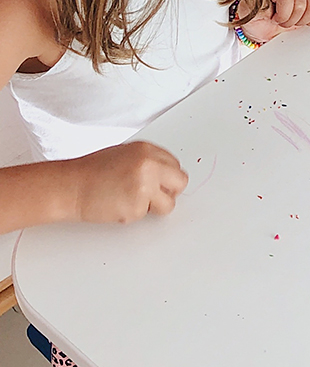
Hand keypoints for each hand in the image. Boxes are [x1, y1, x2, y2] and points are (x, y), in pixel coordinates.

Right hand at [70, 140, 187, 223]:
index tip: (157, 182)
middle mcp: (149, 165)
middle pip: (180, 182)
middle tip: (152, 195)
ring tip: (131, 200)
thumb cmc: (92, 172)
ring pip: (168, 204)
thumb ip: (148, 162)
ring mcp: (144, 186)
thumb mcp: (125, 155)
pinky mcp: (136, 207)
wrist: (71, 186)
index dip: (166, 177)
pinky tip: (118, 205)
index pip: (175, 165)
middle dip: (169, 191)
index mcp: (147, 150)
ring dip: (154, 206)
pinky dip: (134, 214)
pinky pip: (146, 215)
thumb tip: (165, 174)